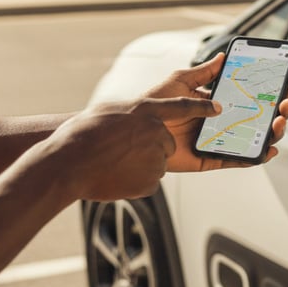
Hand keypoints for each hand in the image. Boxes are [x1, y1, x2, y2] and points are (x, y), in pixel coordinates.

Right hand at [50, 92, 220, 200]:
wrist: (69, 163)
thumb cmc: (83, 134)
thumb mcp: (109, 111)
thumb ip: (131, 113)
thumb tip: (140, 118)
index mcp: (146, 110)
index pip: (184, 105)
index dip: (202, 106)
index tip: (218, 107)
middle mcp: (156, 132)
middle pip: (166, 142)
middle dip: (150, 146)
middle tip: (124, 149)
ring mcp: (156, 157)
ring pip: (157, 161)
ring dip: (140, 163)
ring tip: (115, 162)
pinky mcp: (153, 181)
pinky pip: (150, 179)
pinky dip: (136, 179)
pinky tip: (117, 175)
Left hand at [148, 53, 287, 171]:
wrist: (136, 129)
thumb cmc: (155, 103)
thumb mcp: (181, 80)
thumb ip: (204, 71)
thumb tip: (223, 56)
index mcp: (215, 101)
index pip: (249, 96)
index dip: (270, 92)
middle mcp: (220, 120)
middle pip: (257, 117)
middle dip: (277, 110)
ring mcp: (218, 140)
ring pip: (252, 137)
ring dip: (271, 131)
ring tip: (279, 121)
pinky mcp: (210, 158)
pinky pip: (237, 159)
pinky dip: (254, 156)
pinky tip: (268, 150)